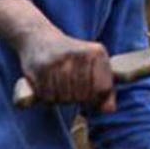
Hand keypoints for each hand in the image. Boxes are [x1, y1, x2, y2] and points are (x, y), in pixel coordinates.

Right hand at [0, 0, 116, 112]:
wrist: (39, 38)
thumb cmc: (72, 56)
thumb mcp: (93, 64)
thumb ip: (104, 88)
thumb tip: (110, 110)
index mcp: (97, 52)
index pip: (103, 89)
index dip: (97, 98)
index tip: (91, 95)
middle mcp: (79, 55)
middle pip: (83, 95)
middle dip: (78, 99)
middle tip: (72, 89)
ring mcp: (59, 61)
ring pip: (66, 98)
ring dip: (62, 99)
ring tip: (60, 86)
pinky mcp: (40, 68)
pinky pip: (49, 97)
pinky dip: (49, 97)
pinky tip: (49, 86)